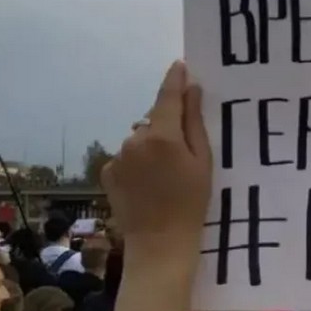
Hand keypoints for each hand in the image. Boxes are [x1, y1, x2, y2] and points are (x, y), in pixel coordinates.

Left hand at [102, 61, 211, 252]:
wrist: (160, 244)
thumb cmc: (192, 203)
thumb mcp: (203, 162)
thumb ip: (195, 123)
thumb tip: (191, 90)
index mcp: (162, 135)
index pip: (167, 96)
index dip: (174, 80)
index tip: (180, 66)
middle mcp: (134, 140)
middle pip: (154, 120)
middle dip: (167, 126)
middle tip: (184, 151)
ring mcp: (118, 156)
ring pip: (140, 139)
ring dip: (152, 146)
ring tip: (166, 174)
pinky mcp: (107, 172)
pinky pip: (127, 157)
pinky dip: (138, 163)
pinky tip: (149, 184)